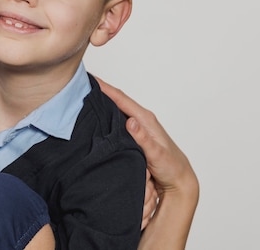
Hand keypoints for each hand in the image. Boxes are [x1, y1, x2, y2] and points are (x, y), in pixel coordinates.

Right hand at [97, 77, 198, 249]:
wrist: (178, 180)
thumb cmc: (171, 166)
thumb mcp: (157, 154)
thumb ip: (144, 139)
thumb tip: (130, 122)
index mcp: (146, 119)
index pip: (122, 99)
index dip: (105, 88)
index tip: (90, 79)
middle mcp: (141, 120)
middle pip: (117, 100)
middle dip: (100, 91)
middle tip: (81, 85)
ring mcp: (137, 127)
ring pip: (117, 110)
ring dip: (103, 103)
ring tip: (85, 96)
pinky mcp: (134, 135)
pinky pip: (117, 121)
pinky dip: (107, 115)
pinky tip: (98, 116)